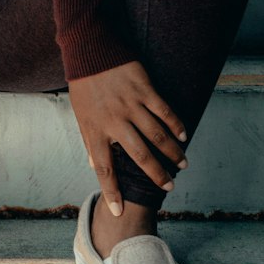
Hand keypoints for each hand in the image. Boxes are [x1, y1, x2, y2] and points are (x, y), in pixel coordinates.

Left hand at [68, 59, 187, 214]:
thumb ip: (89, 141)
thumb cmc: (84, 86)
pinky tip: (183, 136)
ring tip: (182, 164)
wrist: (89, 51)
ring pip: (157, 136)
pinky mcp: (144, 90)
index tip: (118, 212)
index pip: (104, 169)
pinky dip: (176, 125)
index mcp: (94, 131)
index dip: (111, 192)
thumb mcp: (80, 116)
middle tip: (169, 187)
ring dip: (172, 152)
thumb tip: (95, 165)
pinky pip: (164, 112)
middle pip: (139, 156)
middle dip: (156, 175)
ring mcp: (131, 105)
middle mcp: (114, 121)